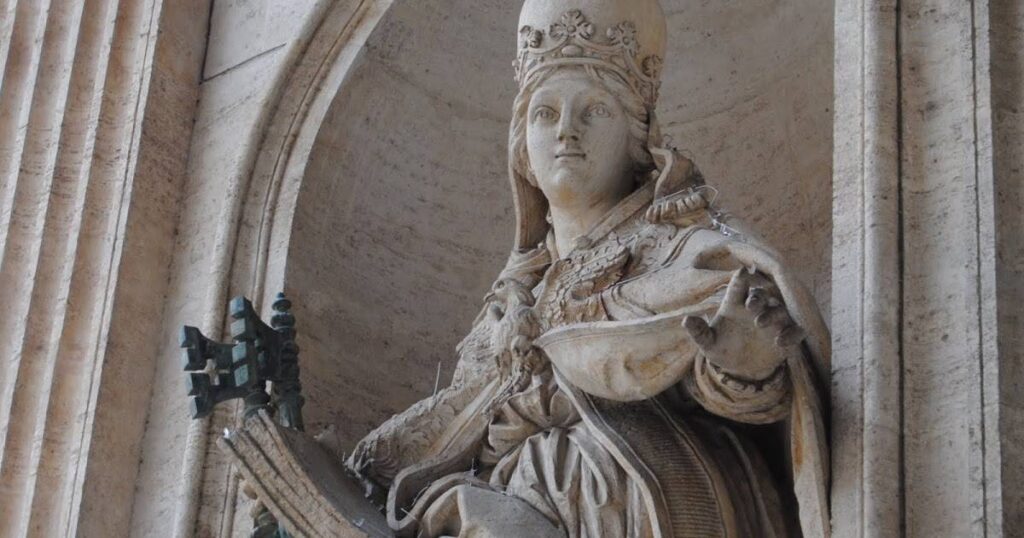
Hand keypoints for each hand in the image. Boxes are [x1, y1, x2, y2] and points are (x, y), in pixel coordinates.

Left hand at [682, 268, 804, 380]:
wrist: (740, 370)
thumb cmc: (722, 349)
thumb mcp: (708, 343)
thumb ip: (698, 332)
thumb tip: (685, 320)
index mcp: (736, 303)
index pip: (739, 285)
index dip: (742, 278)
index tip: (743, 272)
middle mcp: (756, 309)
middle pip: (761, 295)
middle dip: (757, 297)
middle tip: (751, 306)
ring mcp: (773, 322)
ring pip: (779, 310)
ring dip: (773, 314)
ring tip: (760, 324)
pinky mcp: (786, 336)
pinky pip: (795, 331)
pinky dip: (792, 334)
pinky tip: (781, 343)